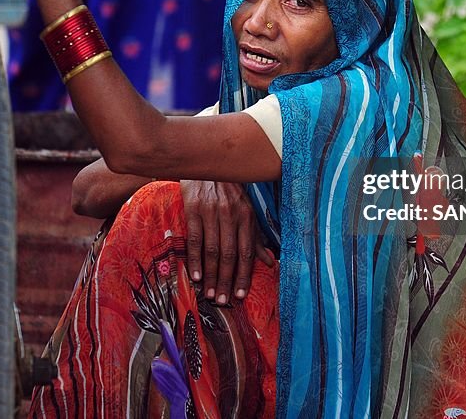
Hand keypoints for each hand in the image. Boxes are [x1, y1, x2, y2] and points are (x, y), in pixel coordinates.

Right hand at [182, 181, 274, 304]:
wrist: (207, 164)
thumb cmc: (228, 192)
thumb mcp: (246, 211)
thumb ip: (256, 238)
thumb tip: (270, 262)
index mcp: (246, 217)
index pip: (247, 252)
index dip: (244, 275)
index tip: (240, 295)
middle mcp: (231, 216)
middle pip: (230, 254)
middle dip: (226, 280)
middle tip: (222, 301)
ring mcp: (212, 213)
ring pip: (212, 250)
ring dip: (211, 275)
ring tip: (209, 293)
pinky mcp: (194, 210)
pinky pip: (195, 239)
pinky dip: (195, 259)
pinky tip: (196, 275)